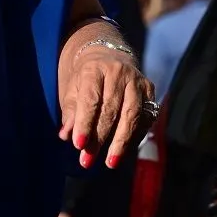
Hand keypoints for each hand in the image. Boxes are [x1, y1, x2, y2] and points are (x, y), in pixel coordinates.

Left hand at [59, 49, 156, 169]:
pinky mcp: (149, 89)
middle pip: (111, 110)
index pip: (91, 99)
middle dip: (100, 138)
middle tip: (88, 160)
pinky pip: (145, 117)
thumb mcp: (71, 88)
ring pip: (132, 115)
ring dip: (121, 142)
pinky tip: (124, 150)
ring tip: (110, 162)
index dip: (85, 124)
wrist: (106, 54)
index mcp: (95, 69)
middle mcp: (119, 72)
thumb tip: (66, 135)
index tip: (78, 145)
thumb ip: (70, 112)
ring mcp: (137, 80)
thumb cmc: (84, 77)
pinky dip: (135, 136)